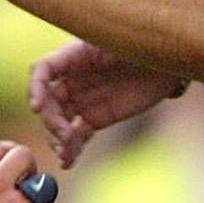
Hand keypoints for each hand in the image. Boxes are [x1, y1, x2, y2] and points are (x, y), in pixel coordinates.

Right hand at [29, 37, 183, 166]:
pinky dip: (71, 149)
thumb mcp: (120, 41)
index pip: (42, 70)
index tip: (37, 107)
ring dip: (57, 138)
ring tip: (65, 153)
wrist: (168, 64)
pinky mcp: (96, 118)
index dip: (35, 88)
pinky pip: (77, 135)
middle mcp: (72, 79)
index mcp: (73, 56)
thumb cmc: (143, 45)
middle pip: (48, 102)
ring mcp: (83, 100)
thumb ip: (98, 46)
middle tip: (65, 136)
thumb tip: (79, 46)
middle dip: (52, 121)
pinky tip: (68, 161)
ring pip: (59, 121)